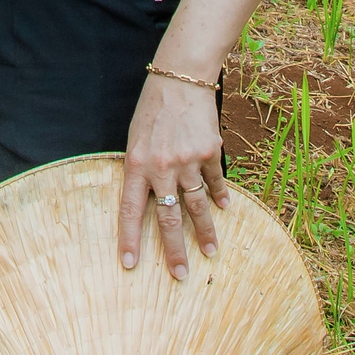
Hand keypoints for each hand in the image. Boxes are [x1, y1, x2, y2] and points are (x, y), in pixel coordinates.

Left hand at [118, 72, 227, 278]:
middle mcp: (162, 166)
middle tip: (180, 275)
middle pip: (168, 217)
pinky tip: (224, 210)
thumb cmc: (152, 109)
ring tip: (210, 251)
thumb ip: (140, 169)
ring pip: (196, 205)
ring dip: (204, 231)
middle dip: (174, 250)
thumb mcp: (135, 138)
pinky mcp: (210, 152)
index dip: (130, 238)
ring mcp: (188, 160)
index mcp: (136, 163)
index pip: (130, 209)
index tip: (130, 264)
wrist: (180, 78)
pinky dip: (219, 196)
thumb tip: (148, 200)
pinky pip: (214, 181)